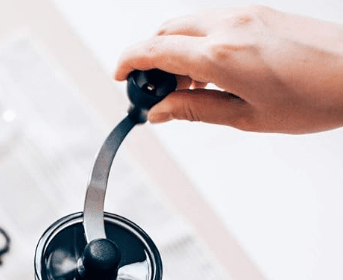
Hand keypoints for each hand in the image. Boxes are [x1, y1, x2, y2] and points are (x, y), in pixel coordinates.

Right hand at [114, 6, 342, 132]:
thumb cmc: (310, 100)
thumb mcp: (244, 117)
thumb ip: (194, 111)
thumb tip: (159, 113)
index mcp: (221, 55)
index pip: (157, 49)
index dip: (130, 62)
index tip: (119, 76)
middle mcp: (228, 25)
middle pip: (167, 30)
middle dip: (149, 59)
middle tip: (153, 92)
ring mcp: (244, 13)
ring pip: (188, 24)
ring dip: (173, 52)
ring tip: (183, 89)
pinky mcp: (257, 12)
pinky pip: (211, 23)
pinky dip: (196, 45)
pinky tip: (206, 73)